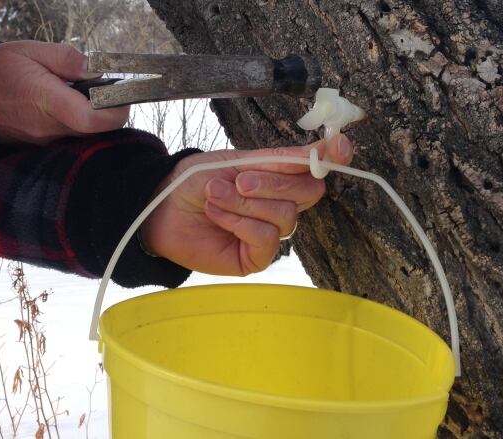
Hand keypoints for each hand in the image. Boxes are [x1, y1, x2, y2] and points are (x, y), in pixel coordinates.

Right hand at [0, 41, 130, 143]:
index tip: (123, 95)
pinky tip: (65, 103)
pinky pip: (69, 135)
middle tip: (104, 88)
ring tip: (79, 91)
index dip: (117, 110)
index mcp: (48, 102)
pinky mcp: (41, 144)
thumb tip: (95, 69)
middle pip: (97, 129)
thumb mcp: (29, 51)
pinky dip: (74, 120)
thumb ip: (67, 58)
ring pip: (84, 133)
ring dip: (91, 114)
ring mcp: (45, 140)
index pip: (95, 119)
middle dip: (108, 110)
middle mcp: (49, 128)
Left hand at [140, 135, 353, 275]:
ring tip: (215, 196)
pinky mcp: (255, 258)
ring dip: (246, 204)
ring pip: (285, 217)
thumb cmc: (196, 182)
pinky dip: (241, 223)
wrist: (161, 206)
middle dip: (274, 183)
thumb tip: (331, 146)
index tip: (341, 147)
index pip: (316, 169)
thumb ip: (284, 159)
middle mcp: (280, 205)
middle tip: (240, 180)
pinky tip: (218, 216)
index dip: (331, 158)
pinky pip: (267, 239)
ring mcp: (269, 233)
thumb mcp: (239, 161)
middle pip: (310, 194)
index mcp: (279, 177)